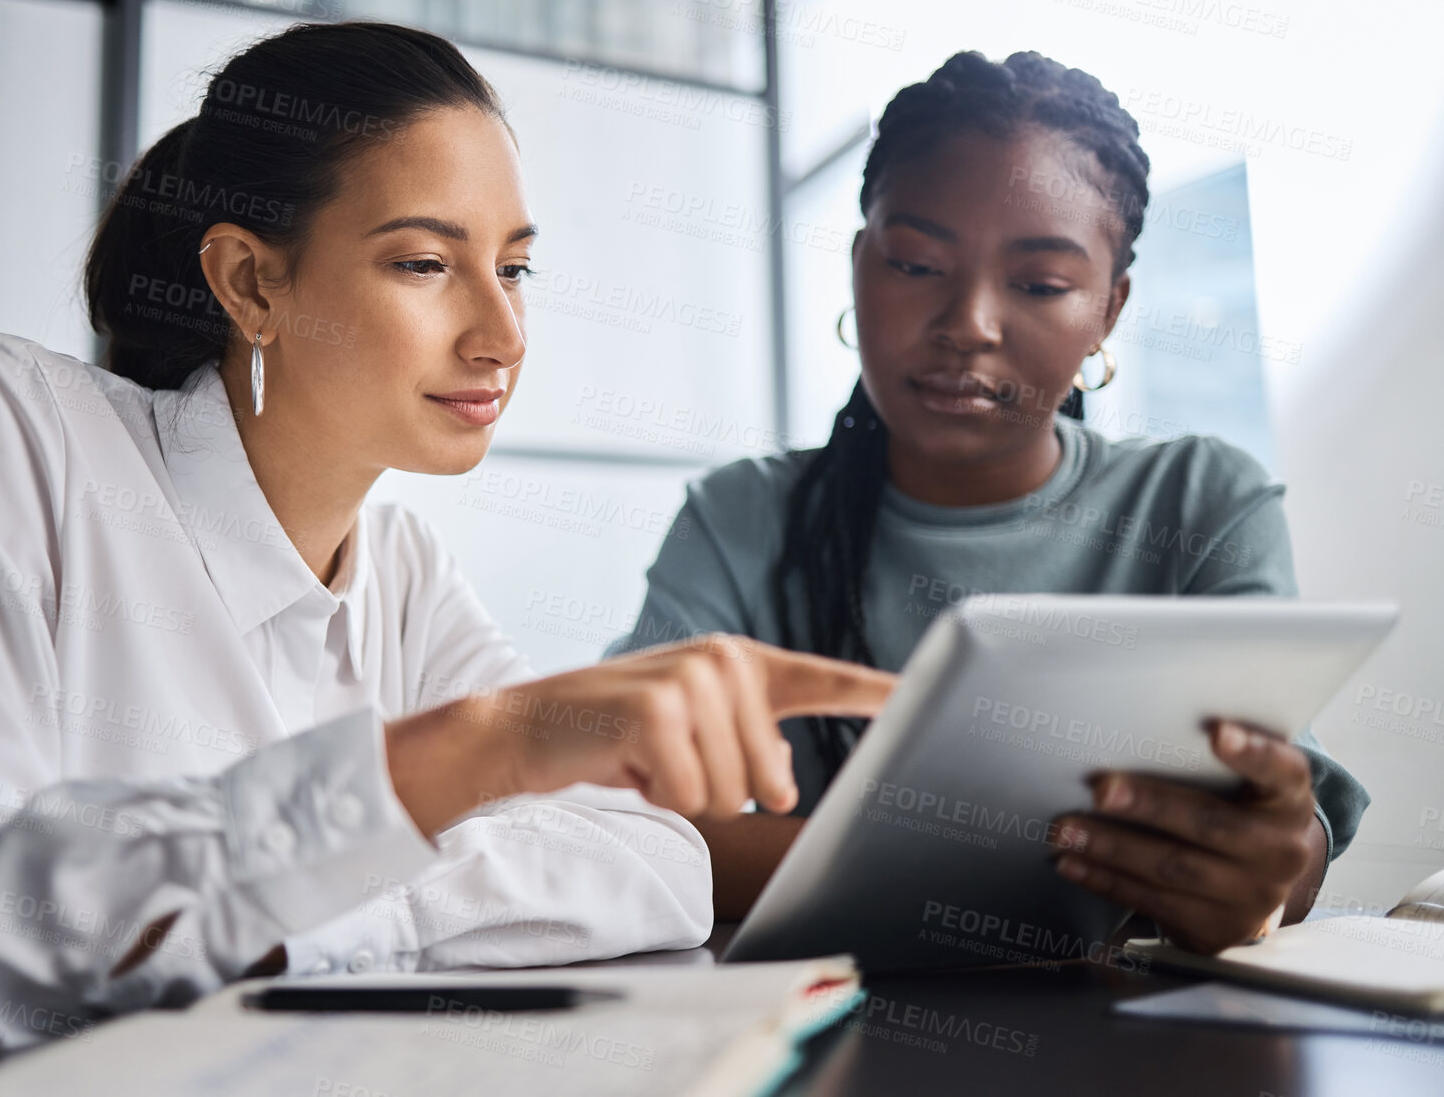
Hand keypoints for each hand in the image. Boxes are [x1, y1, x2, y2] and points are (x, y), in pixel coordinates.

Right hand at [386, 634, 895, 834]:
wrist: (524, 728)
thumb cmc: (611, 735)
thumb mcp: (690, 733)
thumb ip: (748, 744)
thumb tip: (783, 782)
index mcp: (739, 660)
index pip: (823, 678)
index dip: (878, 692)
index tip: (929, 695)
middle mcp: (723, 659)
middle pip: (769, 778)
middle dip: (719, 790)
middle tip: (665, 760)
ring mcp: (691, 679)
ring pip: (731, 793)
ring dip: (683, 793)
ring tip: (642, 757)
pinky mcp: (658, 710)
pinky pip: (689, 795)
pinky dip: (655, 795)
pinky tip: (624, 762)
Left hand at [1048, 720, 1322, 953]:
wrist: (1256, 884)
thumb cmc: (1235, 810)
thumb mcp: (1243, 783)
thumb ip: (1208, 758)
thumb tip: (1136, 721)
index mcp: (1289, 800)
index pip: (1281, 771)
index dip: (1253, 753)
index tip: (1217, 732)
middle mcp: (1280, 850)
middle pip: (1209, 824)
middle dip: (1149, 805)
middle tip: (1100, 789)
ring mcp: (1252, 896)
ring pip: (1172, 867)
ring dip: (1111, 847)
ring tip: (1065, 829)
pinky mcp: (1217, 928)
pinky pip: (1153, 902)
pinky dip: (1105, 880)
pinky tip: (1072, 862)